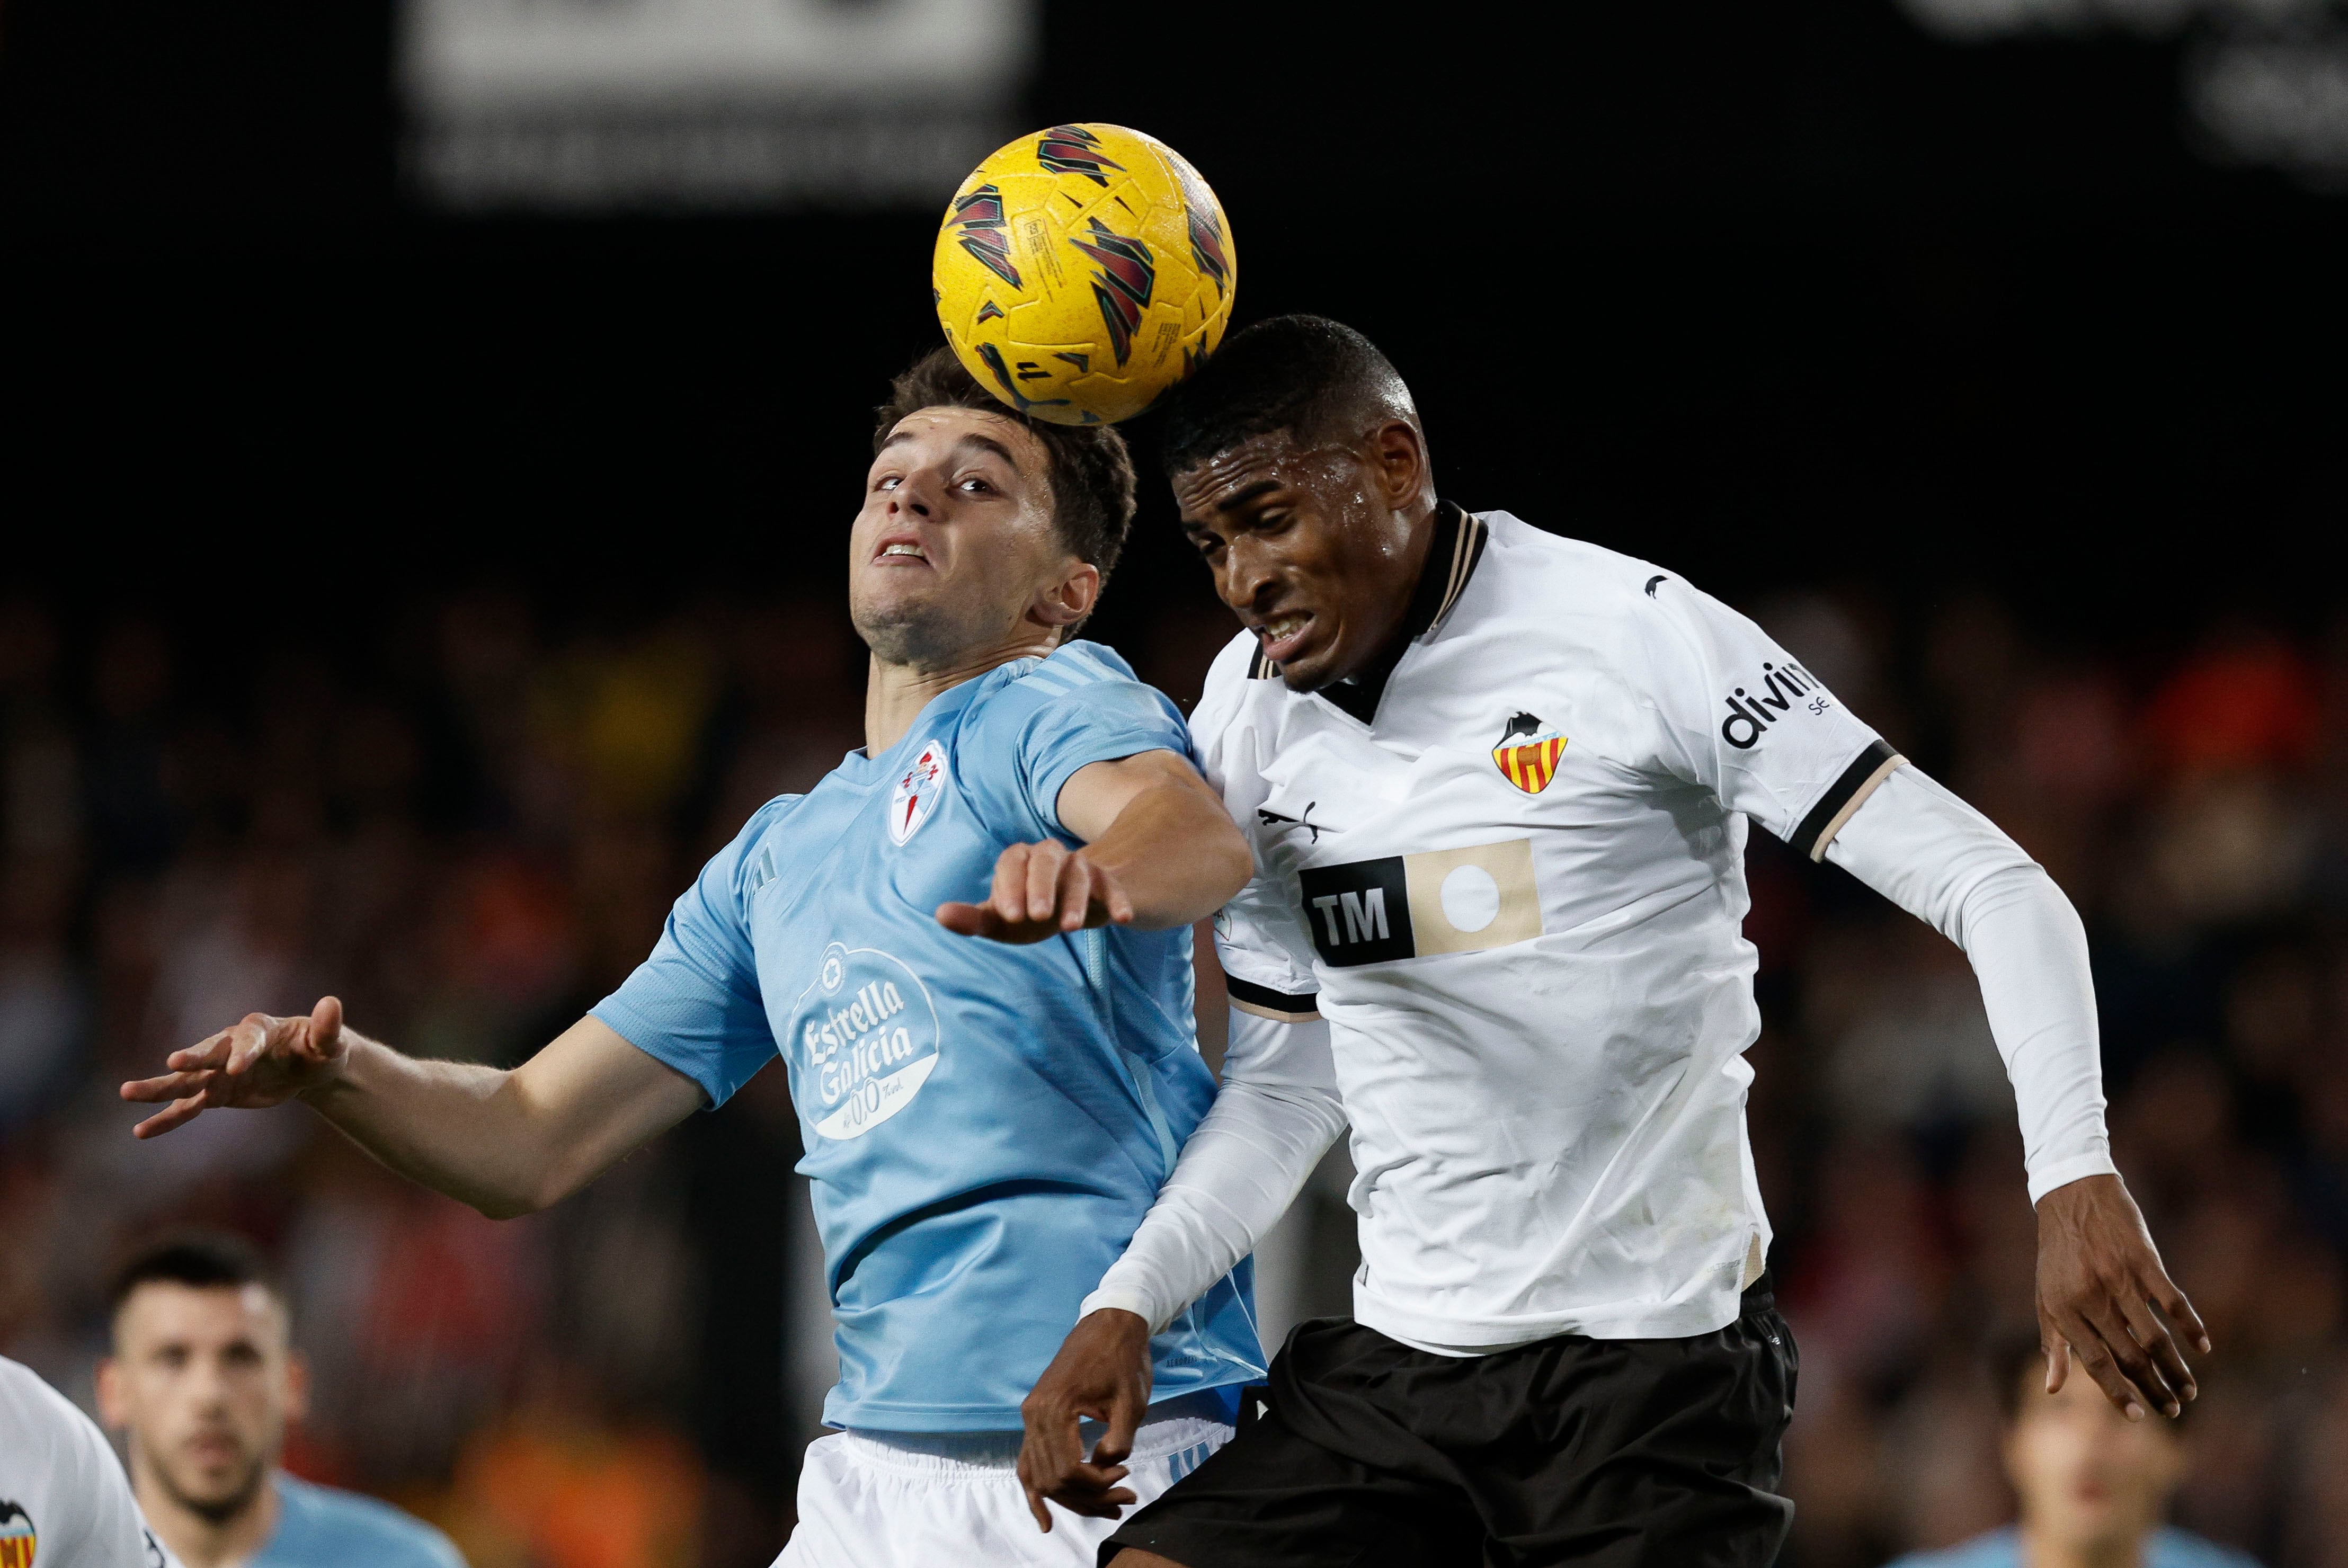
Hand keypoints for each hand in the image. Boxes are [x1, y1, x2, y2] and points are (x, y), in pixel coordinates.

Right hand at [120, 996, 351, 1138]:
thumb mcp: (328, 1042)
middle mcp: (230, 1048)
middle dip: (193, 1060)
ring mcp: (218, 1072)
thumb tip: (332, 1003)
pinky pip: (187, 1108)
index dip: (243, 1053)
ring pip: (186, 1082)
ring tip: (127, 1092)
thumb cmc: (318, 1049)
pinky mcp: (215, 1093)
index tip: (237, 1069)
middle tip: (173, 1063)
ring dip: (159, 1088)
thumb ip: (327, 1028)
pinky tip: (141, 1131)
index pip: (247, 1041)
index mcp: (258, 1030)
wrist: (308, 1066)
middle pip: (207, 1054)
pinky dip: (166, 1119)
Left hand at [937, 840, 1133, 944]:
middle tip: (1036, 917)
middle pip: (1045, 861)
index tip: (1009, 916)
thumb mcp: (1001, 919)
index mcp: (1019, 859)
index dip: (1009, 887)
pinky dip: (1118, 900)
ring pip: (1078, 874)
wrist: (1070, 907)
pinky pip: (1112, 887)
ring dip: (1074, 899)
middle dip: (1040, 887)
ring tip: (1069, 929)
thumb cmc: (1027, 912)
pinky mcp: (1105, 882)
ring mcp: (1080, 866)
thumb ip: (972, 919)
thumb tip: (939, 915)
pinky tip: (1122, 919)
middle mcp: (1049, 855)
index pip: (1011, 863)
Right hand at [1017, 1308, 1154, 1531]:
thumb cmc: (1123, 1360)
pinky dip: (1035, 1490)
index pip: (1069, 1469)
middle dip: (1089, 1498)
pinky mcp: (1034, 1416)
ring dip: (1071, 1498)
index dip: (1098, 1484)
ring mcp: (1030, 1415)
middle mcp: (1034, 1414)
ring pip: (1040, 1475)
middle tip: (1124, 1500)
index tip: (1124, 1474)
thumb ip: (1119, 1440)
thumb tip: (1103, 1465)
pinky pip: (1028, 1461)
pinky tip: (1045, 1518)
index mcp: (1056, 1408)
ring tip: (1107, 1508)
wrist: (1108, 1324)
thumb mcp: (1132, 1402)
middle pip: (1053, 1478)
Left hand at [2035, 1172, 2209, 1419]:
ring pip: (2154, 1337)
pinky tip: (2203, 1347)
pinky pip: (2173, 1301)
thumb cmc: (2057, 1253)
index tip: (2138, 1417)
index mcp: (2064, 1310)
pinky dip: (2190, 1326)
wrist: (2071, 1195)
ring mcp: (2120, 1279)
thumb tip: (2053, 1390)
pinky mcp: (2144, 1261)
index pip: (2095, 1362)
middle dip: (2153, 1388)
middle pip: (2129, 1356)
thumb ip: (2054, 1344)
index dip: (2117, 1392)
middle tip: (2173, 1411)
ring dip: (2175, 1368)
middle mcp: (2092, 1298)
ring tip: (2189, 1392)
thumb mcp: (2045, 1296)